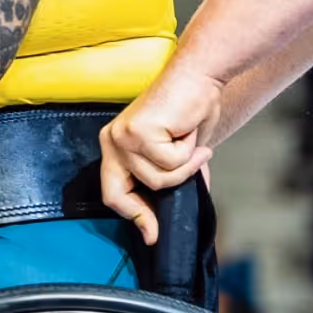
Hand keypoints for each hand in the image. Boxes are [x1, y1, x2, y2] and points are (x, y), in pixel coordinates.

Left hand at [100, 62, 221, 243]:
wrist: (200, 76)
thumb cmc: (191, 108)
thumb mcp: (180, 152)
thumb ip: (173, 178)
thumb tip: (177, 214)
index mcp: (116, 146)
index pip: (113, 192)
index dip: (133, 217)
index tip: (152, 235)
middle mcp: (112, 141)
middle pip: (117, 195)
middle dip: (144, 210)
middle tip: (168, 212)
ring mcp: (122, 137)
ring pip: (156, 180)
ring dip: (185, 166)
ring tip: (193, 143)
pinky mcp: (138, 132)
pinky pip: (170, 163)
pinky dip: (189, 153)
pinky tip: (189, 132)